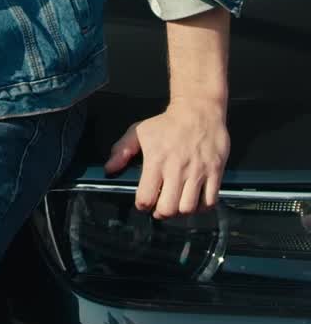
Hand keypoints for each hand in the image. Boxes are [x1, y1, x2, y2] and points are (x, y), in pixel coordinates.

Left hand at [103, 103, 229, 218]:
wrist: (198, 110)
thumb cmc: (166, 123)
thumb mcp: (139, 131)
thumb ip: (122, 150)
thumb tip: (109, 169)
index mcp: (156, 160)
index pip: (146, 198)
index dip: (142, 205)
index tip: (144, 202)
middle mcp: (177, 169)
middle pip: (168, 209)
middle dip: (161, 213)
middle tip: (160, 206)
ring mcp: (197, 171)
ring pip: (188, 209)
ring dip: (180, 211)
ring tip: (177, 203)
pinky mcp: (215, 171)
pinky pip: (209, 202)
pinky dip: (201, 207)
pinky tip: (194, 200)